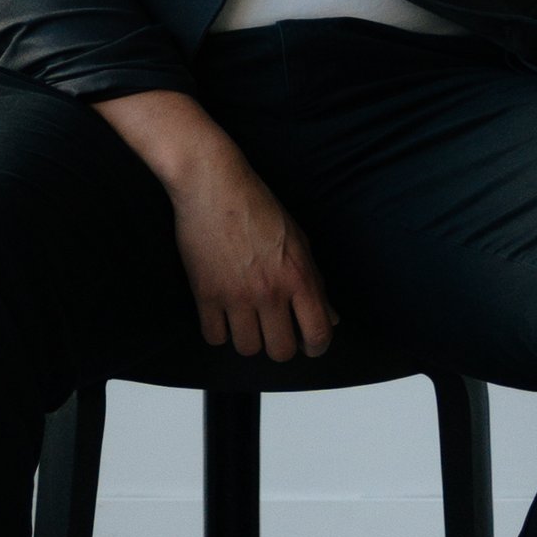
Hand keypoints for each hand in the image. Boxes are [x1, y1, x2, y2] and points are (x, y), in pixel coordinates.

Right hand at [93, 89, 338, 363]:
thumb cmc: (257, 206)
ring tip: (246, 320)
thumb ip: (315, 282)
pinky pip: (214, 337)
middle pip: (281, 351)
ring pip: (247, 349)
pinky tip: (222, 315)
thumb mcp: (298, 240)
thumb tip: (331, 317)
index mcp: (298, 277)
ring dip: (248, 338)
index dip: (317, 346)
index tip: (309, 344)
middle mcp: (269, 291)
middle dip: (281, 345)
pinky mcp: (205, 294)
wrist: (213, 185)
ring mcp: (236, 296)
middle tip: (275, 330)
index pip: (318, 334)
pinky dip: (219, 331)